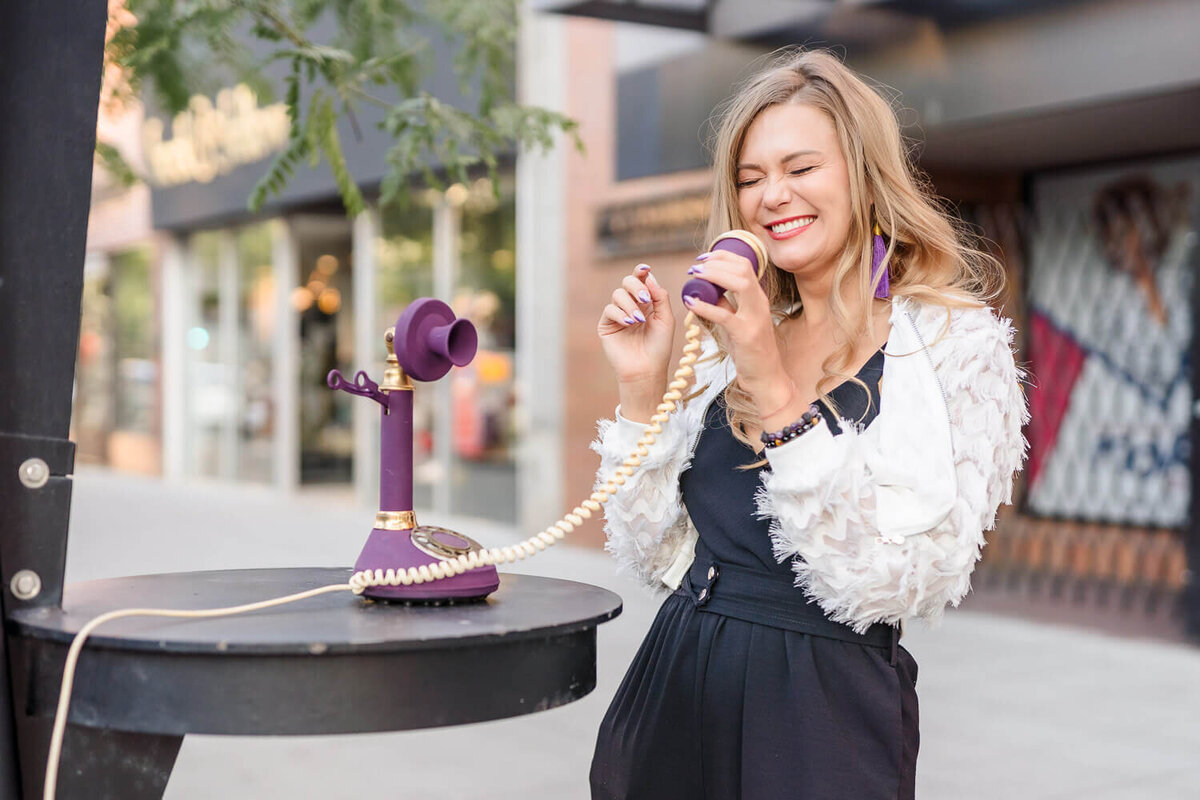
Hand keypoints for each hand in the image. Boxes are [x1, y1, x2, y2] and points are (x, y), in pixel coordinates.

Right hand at [598, 265, 675, 418]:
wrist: (646, 369)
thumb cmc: (659, 347)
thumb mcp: (666, 319)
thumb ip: (660, 297)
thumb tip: (649, 277)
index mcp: (647, 303)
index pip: (642, 281)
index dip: (641, 272)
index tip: (645, 269)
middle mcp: (632, 306)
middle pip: (627, 282)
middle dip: (636, 286)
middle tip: (644, 298)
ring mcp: (618, 315)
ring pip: (617, 294)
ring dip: (630, 304)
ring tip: (638, 320)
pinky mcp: (607, 325)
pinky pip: (609, 309)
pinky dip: (620, 313)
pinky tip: (629, 323)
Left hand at [681, 251, 794, 420]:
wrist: (765, 376)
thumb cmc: (750, 349)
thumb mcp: (737, 321)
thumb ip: (726, 304)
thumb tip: (708, 289)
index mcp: (757, 297)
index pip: (744, 264)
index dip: (722, 256)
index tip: (702, 258)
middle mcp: (759, 303)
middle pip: (743, 268)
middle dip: (717, 262)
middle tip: (696, 267)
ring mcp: (754, 318)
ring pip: (740, 284)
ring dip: (714, 276)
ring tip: (695, 276)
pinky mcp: (746, 334)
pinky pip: (724, 315)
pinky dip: (705, 306)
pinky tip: (691, 303)